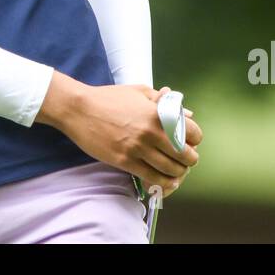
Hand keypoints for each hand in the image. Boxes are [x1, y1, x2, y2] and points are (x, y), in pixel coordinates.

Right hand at [36, 74, 201, 199]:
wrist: (79, 109)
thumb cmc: (108, 98)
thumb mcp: (139, 92)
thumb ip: (164, 102)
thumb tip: (187, 113)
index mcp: (158, 113)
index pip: (192, 133)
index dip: (195, 140)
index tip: (190, 142)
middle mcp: (151, 133)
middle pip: (185, 156)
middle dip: (189, 160)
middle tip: (184, 160)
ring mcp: (137, 148)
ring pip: (170, 170)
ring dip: (177, 173)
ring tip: (175, 171)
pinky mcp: (125, 161)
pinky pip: (151, 177)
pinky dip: (161, 182)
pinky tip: (163, 180)